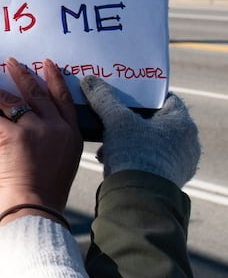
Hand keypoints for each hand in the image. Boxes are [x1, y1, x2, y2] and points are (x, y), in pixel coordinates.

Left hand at [0, 58, 81, 226]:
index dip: (55, 80)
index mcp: (71, 133)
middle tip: (12, 62)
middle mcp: (57, 127)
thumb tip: (39, 131)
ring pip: (13, 102)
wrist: (36, 203)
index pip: (64, 100)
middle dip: (23, 75)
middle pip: (38, 93)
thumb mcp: (62, 160)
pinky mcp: (16, 135)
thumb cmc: (45, 188)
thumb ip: (55, 140)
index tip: (48, 65)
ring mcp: (37, 129)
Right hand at [81, 76, 199, 187]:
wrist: (140, 196)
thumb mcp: (117, 121)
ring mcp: (181, 162)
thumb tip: (90, 80)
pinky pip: (151, 161)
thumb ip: (104, 99)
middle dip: (131, 122)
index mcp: (182, 123)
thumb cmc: (136, 154)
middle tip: (112, 120)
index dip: (144, 96)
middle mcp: (187, 142)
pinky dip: (133, 158)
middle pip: (156, 122)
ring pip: (152, 143)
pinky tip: (114, 161)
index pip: (166, 99)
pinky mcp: (171, 178)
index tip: (126, 96)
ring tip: (108, 145)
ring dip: (130, 142)